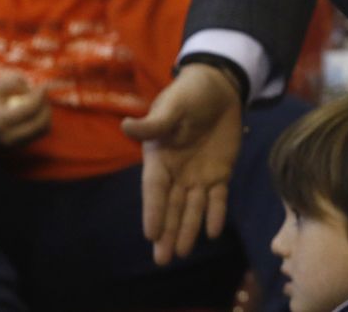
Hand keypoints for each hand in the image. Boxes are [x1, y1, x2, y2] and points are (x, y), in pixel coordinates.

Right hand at [0, 72, 51, 146]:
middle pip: (41, 124)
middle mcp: (9, 137)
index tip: (42, 86)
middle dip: (46, 106)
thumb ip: (14, 83)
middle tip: (43, 95)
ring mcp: (15, 145)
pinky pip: (39, 134)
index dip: (40, 96)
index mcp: (1, 121)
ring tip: (38, 103)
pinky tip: (34, 112)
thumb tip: (33, 87)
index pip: (29, 109)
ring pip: (43, 130)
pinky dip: (42, 121)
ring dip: (46, 114)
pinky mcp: (19, 147)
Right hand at [121, 63, 244, 264]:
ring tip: (181, 254)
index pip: (155, 189)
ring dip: (187, 229)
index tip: (150, 234)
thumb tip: (127, 126)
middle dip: (167, 232)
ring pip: (192, 208)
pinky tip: (213, 232)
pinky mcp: (220, 172)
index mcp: (159, 158)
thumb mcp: (172, 106)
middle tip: (163, 260)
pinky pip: (218, 197)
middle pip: (171, 206)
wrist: (219, 88)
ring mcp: (198, 174)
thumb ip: (155, 123)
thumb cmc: (189, 94)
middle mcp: (177, 172)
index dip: (153, 211)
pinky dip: (216, 213)